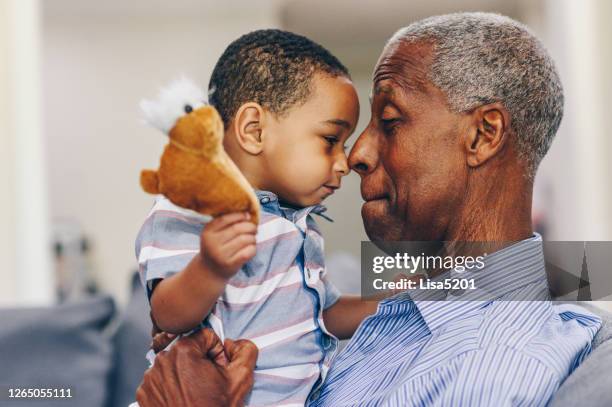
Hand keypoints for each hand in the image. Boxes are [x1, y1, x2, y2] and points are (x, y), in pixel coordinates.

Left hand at [136, 328, 257, 406]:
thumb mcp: (240, 379)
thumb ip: (245, 350)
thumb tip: (235, 343)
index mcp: (184, 350)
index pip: (206, 337)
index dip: (217, 353)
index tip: (219, 371)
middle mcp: (162, 359)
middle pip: (189, 349)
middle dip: (200, 362)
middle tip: (208, 383)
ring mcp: (150, 377)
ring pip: (174, 364)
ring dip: (185, 373)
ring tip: (195, 393)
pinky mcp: (144, 392)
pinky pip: (161, 380)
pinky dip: (171, 386)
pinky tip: (181, 400)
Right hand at [200, 212, 256, 278]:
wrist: (210, 271)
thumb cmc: (217, 248)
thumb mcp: (214, 234)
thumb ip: (226, 224)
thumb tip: (247, 213)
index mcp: (208, 232)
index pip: (225, 219)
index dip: (239, 215)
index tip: (247, 215)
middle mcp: (212, 243)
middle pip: (237, 229)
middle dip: (250, 226)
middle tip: (254, 228)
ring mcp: (220, 255)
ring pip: (244, 240)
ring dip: (253, 237)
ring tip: (252, 238)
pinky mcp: (230, 264)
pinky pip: (247, 252)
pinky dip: (253, 248)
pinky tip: (251, 248)